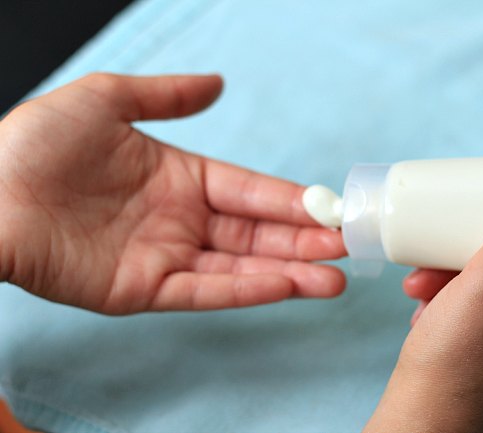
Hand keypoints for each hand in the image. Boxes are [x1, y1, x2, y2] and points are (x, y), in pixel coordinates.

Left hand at [0, 73, 345, 314]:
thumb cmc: (36, 144)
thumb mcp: (105, 100)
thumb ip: (166, 96)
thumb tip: (217, 83)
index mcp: (179, 175)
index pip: (249, 190)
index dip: (291, 199)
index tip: (330, 207)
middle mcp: (180, 218)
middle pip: (256, 233)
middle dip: (304, 240)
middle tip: (348, 247)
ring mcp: (165, 256)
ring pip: (240, 267)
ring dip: (290, 272)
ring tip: (335, 278)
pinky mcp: (144, 290)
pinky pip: (206, 291)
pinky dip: (247, 290)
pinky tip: (285, 286)